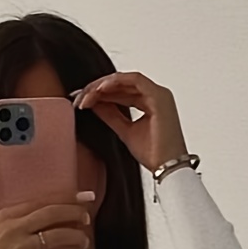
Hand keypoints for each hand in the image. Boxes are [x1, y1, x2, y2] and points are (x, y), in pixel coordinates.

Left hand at [71, 71, 188, 173]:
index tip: (82, 101)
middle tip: (80, 98)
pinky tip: (100, 89)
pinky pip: (134, 81)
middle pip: (122, 84)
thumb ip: (111, 116)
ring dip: (104, 85)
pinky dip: (116, 82)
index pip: (121, 91)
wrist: (167, 168)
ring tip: (87, 95)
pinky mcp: (159, 96)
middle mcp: (155, 95)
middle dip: (98, 89)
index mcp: (149, 102)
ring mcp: (158, 93)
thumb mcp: (124, 132)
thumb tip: (94, 104)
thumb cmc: (154, 155)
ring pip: (125, 80)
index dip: (100, 94)